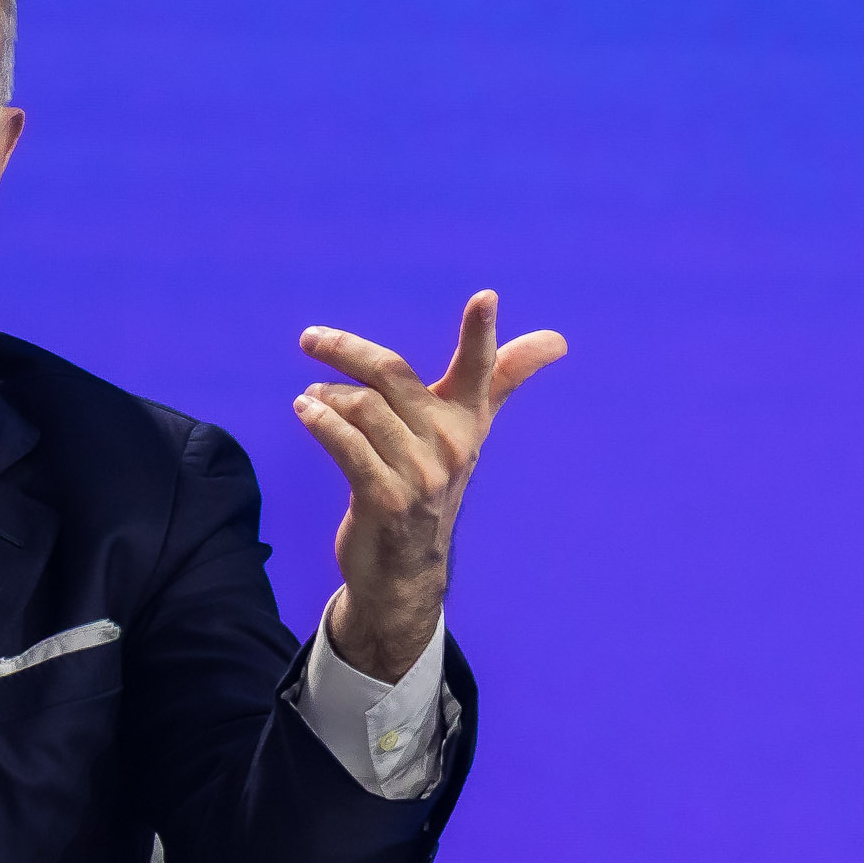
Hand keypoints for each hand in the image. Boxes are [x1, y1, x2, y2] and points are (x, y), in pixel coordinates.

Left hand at [294, 290, 566, 682]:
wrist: (407, 566)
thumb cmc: (434, 481)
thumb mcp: (469, 429)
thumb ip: (502, 377)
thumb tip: (558, 341)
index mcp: (469, 419)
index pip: (481, 369)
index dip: (481, 333)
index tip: (485, 297)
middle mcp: (450, 444)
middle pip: (392, 375)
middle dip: (347, 350)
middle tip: (310, 338)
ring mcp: (419, 475)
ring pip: (362, 409)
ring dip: (327, 397)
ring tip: (310, 396)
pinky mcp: (386, 500)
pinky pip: (348, 448)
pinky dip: (322, 423)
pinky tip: (306, 411)